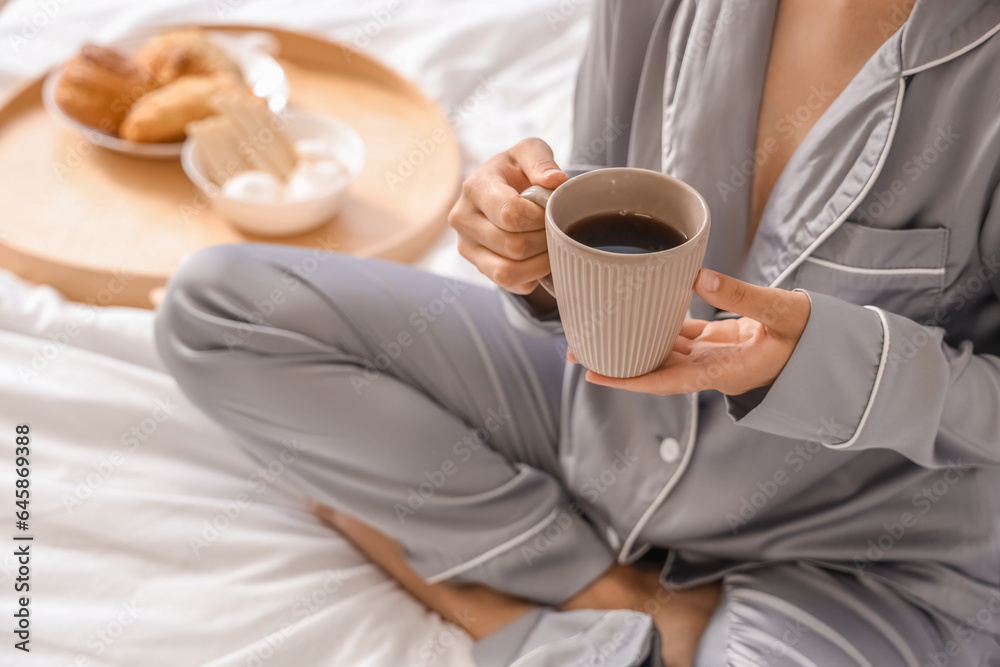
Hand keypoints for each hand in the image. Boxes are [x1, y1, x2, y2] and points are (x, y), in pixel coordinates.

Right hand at [448, 138, 567, 294]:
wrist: (502, 190)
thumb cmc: (517, 171)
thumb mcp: (529, 152)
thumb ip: (541, 160)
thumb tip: (556, 181)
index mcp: (475, 187)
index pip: (509, 214)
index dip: (540, 218)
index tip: (552, 211)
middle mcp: (463, 219)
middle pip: (512, 245)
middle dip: (544, 241)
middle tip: (558, 230)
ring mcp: (467, 247)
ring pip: (506, 271)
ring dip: (539, 264)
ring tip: (553, 247)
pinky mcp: (477, 266)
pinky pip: (508, 284)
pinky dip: (531, 277)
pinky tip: (540, 259)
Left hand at [569, 269, 811, 395]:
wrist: (834, 350)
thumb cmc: (814, 338)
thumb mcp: (784, 314)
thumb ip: (745, 297)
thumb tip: (701, 278)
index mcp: (724, 372)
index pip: (666, 381)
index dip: (629, 381)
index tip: (593, 375)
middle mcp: (712, 370)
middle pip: (655, 370)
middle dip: (618, 362)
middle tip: (578, 349)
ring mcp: (714, 358)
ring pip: (665, 353)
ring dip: (634, 344)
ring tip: (600, 330)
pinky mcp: (720, 344)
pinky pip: (682, 338)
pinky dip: (661, 326)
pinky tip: (641, 311)